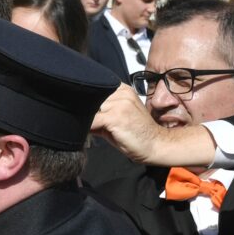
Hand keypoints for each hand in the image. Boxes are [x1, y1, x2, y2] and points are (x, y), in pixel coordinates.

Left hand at [90, 84, 215, 166]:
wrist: (155, 145)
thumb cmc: (137, 134)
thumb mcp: (116, 119)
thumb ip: (99, 114)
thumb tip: (78, 114)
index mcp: (123, 90)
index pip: (96, 89)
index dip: (87, 101)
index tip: (82, 109)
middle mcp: (122, 93)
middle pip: (91, 99)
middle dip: (87, 112)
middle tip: (92, 124)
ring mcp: (120, 103)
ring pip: (90, 109)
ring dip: (87, 120)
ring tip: (96, 129)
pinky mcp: (116, 116)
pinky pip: (92, 121)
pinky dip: (88, 128)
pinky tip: (93, 133)